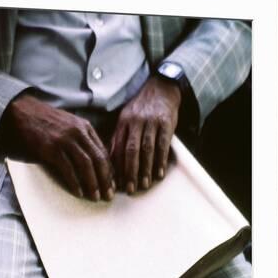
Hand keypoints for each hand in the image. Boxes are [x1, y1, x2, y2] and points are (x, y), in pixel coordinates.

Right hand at [0, 94, 114, 201]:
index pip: (103, 152)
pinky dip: (75, 182)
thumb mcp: (72, 124)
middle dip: (106, 180)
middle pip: (98, 159)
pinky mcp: (52, 148)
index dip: (110, 171)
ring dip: (93, 183)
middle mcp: (79, 132)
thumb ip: (84, 139)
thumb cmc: (48, 121)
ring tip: (95, 196)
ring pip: (86, 165)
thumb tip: (96, 162)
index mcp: (86, 127)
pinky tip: (79, 192)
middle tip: (108, 195)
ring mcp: (65, 140)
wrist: (25, 112)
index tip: (112, 185)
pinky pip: (68, 168)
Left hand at [110, 76, 180, 193]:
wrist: (161, 88)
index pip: (117, 147)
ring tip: (144, 184)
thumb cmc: (141, 108)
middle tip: (130, 189)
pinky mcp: (166, 123)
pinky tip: (159, 173)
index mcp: (123, 122)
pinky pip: (163, 144)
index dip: (116, 167)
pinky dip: (161, 160)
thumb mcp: (126, 119)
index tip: (116, 183)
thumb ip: (119, 138)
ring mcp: (151, 122)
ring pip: (147, 149)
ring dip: (145, 169)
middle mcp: (135, 122)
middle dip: (129, 171)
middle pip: (131, 150)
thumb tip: (110, 161)